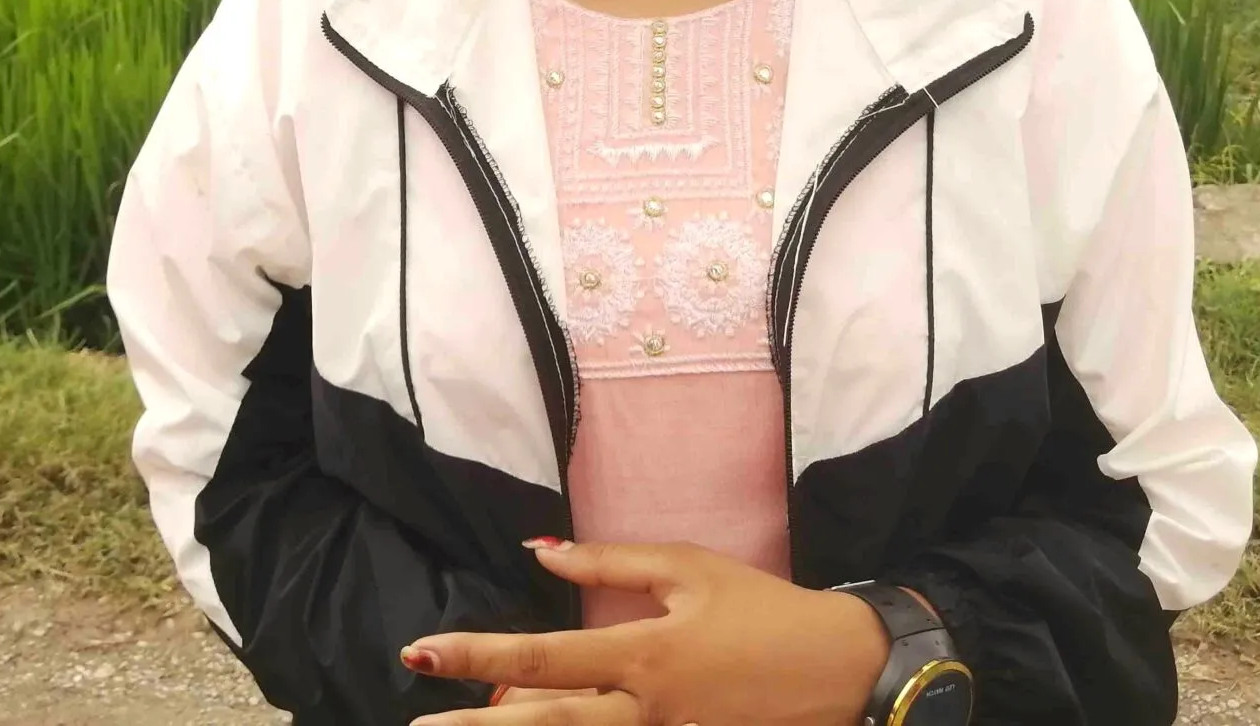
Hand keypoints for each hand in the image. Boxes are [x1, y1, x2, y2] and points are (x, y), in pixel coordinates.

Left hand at [407, 539, 889, 724]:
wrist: (840, 669)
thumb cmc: (762, 608)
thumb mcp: (687, 568)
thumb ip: (609, 561)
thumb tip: (540, 551)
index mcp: (641, 655)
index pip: (541, 659)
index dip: (477, 656)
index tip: (423, 653)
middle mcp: (644, 711)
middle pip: (545, 724)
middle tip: (418, 724)